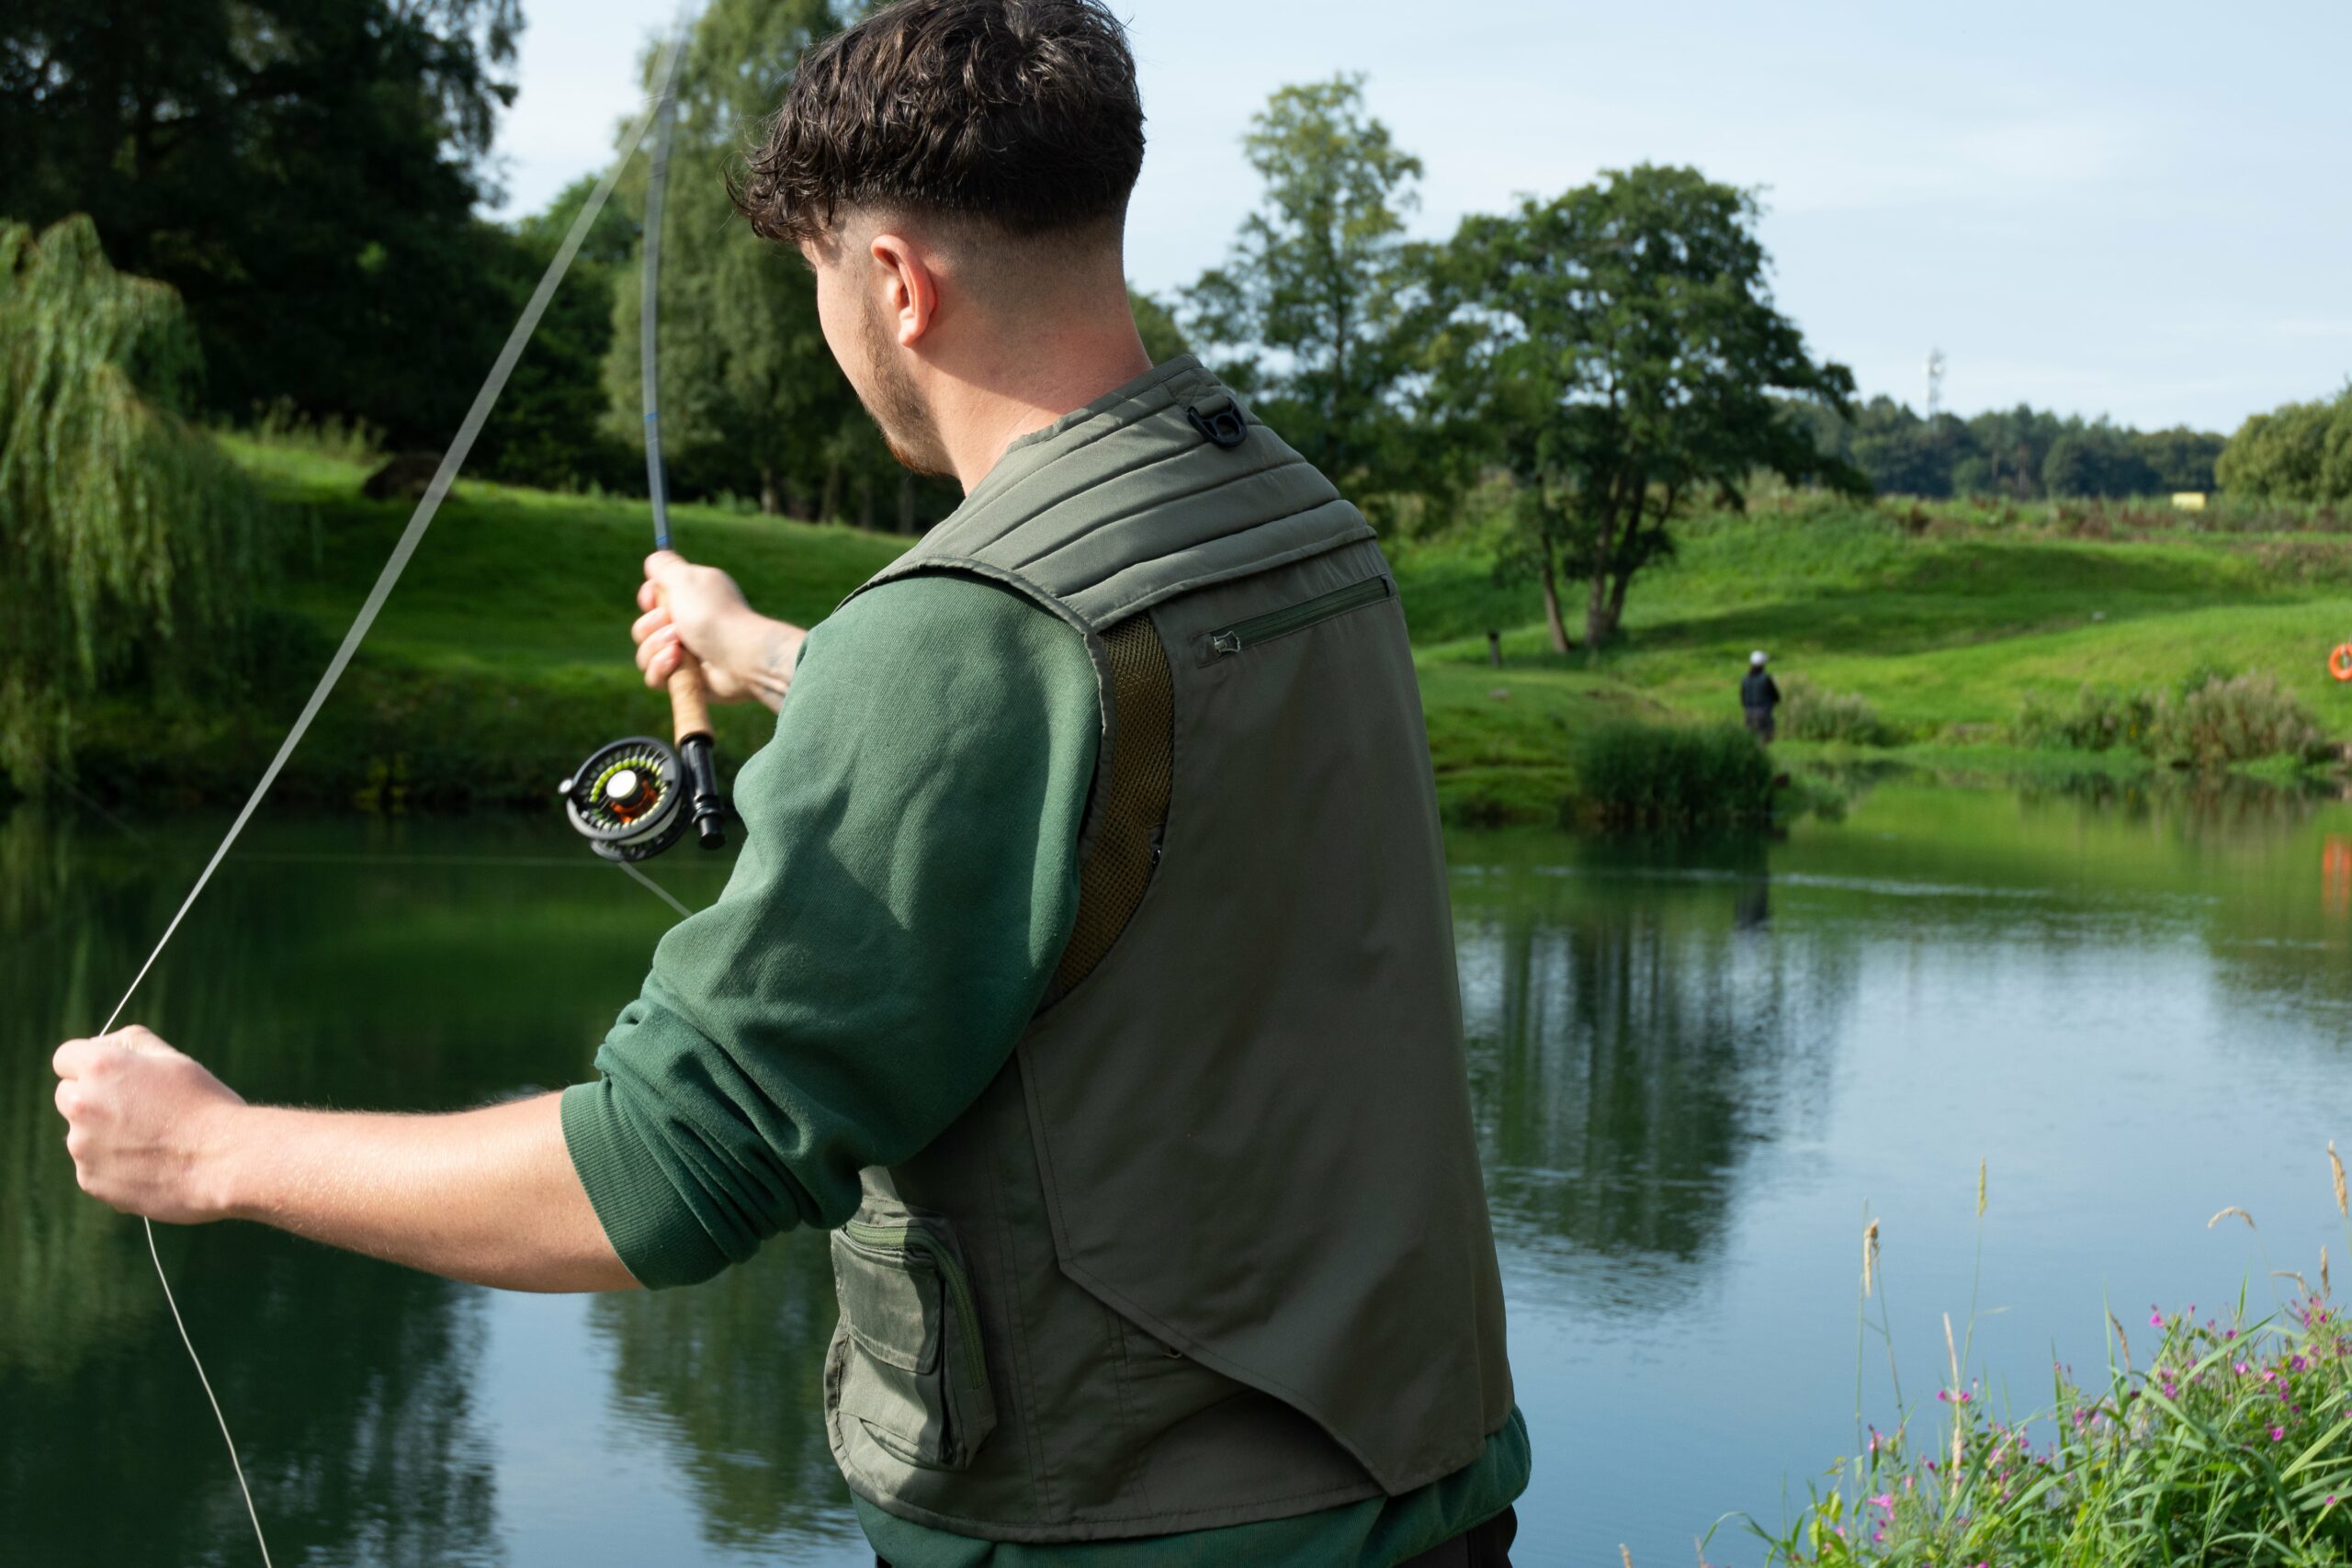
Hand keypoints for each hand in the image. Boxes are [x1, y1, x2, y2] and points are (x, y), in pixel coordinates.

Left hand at [53, 1027, 246, 1223]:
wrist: (224, 1162)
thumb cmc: (205, 1105)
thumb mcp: (174, 1060)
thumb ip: (132, 1044)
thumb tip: (103, 1045)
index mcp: (100, 1067)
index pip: (66, 1057)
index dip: (88, 1064)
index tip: (110, 1076)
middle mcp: (82, 1105)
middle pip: (68, 1095)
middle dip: (92, 1098)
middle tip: (137, 1108)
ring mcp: (82, 1146)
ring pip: (82, 1134)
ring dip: (105, 1134)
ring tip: (153, 1141)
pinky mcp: (90, 1180)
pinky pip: (94, 1166)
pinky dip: (115, 1165)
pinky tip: (151, 1164)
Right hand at [633, 551, 804, 711]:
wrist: (741, 656)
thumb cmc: (712, 614)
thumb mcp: (686, 578)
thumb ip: (665, 565)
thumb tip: (654, 561)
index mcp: (690, 598)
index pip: (652, 597)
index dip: (649, 598)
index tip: (653, 600)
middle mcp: (687, 625)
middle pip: (643, 627)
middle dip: (652, 626)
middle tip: (676, 627)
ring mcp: (685, 654)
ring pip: (644, 653)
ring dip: (656, 648)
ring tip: (680, 648)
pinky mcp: (685, 679)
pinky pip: (655, 677)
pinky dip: (662, 669)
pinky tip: (679, 664)